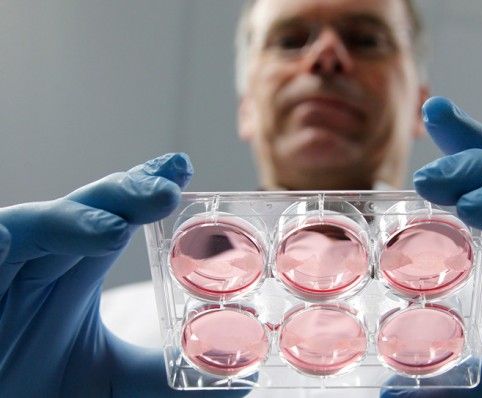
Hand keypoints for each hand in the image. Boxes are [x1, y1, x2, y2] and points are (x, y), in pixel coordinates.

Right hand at [0, 154, 248, 396]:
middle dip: (125, 194)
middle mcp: (42, 260)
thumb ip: (162, 376)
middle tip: (167, 189)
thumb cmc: (34, 387)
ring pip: (33, 226)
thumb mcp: (109, 383)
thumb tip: (238, 379)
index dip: (145, 189)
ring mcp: (3, 268)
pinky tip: (8, 240)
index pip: (117, 217)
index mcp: (76, 269)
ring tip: (112, 230)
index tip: (182, 170)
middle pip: (86, 210)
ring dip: (71, 222)